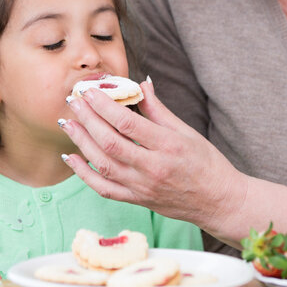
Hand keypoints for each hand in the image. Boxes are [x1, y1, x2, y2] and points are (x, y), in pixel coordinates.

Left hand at [60, 78, 247, 237]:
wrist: (218, 202)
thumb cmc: (207, 164)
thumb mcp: (187, 132)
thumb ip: (159, 110)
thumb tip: (141, 85)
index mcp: (169, 146)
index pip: (128, 123)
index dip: (105, 106)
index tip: (90, 91)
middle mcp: (153, 168)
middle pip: (110, 142)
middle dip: (87, 119)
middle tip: (73, 100)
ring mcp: (143, 187)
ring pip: (103, 164)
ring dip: (81, 142)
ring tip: (68, 123)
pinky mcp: (137, 200)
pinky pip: (104, 189)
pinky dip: (84, 174)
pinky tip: (71, 158)